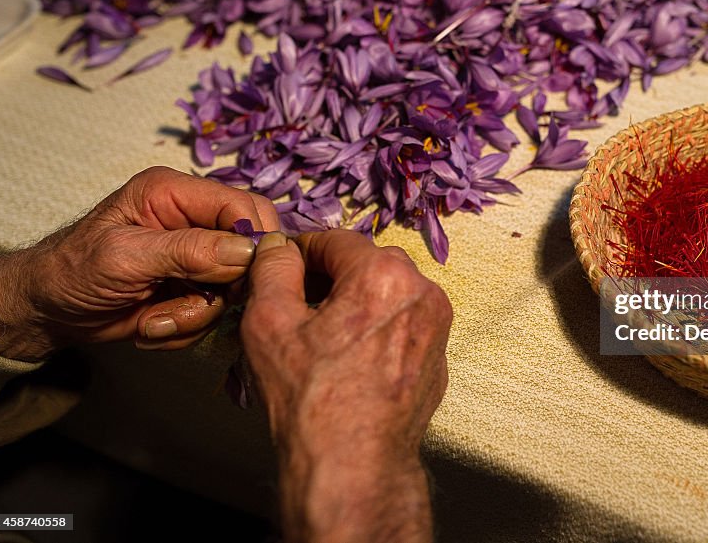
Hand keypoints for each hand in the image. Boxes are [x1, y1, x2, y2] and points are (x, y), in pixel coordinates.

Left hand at [0, 166, 278, 360]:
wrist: (46, 312)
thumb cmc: (70, 272)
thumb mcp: (126, 258)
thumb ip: (188, 251)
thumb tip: (245, 251)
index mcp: (175, 193)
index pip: (243, 205)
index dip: (252, 241)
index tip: (240, 278)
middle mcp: (191, 220)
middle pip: (248, 249)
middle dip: (223, 287)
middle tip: (193, 304)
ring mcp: (194, 257)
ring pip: (233, 288)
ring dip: (196, 314)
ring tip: (153, 319)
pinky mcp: (192, 287)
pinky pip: (215, 312)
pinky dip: (186, 327)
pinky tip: (152, 323)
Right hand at [242, 230, 451, 542]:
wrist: (354, 467)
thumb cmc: (313, 401)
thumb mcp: (269, 322)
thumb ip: (273, 269)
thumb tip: (279, 247)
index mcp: (385, 275)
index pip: (335, 239)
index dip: (300, 249)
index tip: (280, 262)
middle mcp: (423, 293)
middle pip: (365, 264)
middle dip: (328, 277)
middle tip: (292, 302)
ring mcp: (437, 328)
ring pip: (386, 295)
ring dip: (353, 302)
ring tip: (317, 335)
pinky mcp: (438, 359)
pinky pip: (402, 326)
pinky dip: (375, 330)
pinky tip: (346, 359)